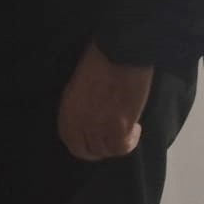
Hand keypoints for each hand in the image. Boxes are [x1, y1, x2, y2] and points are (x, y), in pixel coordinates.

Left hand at [58, 41, 153, 161]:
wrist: (121, 53)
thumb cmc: (100, 61)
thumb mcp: (78, 85)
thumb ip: (79, 106)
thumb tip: (88, 118)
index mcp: (67, 109)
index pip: (69, 140)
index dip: (82, 144)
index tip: (94, 140)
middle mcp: (79, 122)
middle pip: (86, 151)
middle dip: (99, 149)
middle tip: (112, 139)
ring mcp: (98, 126)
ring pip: (105, 151)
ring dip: (116, 145)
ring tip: (127, 132)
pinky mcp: (119, 126)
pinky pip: (122, 147)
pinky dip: (130, 143)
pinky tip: (136, 129)